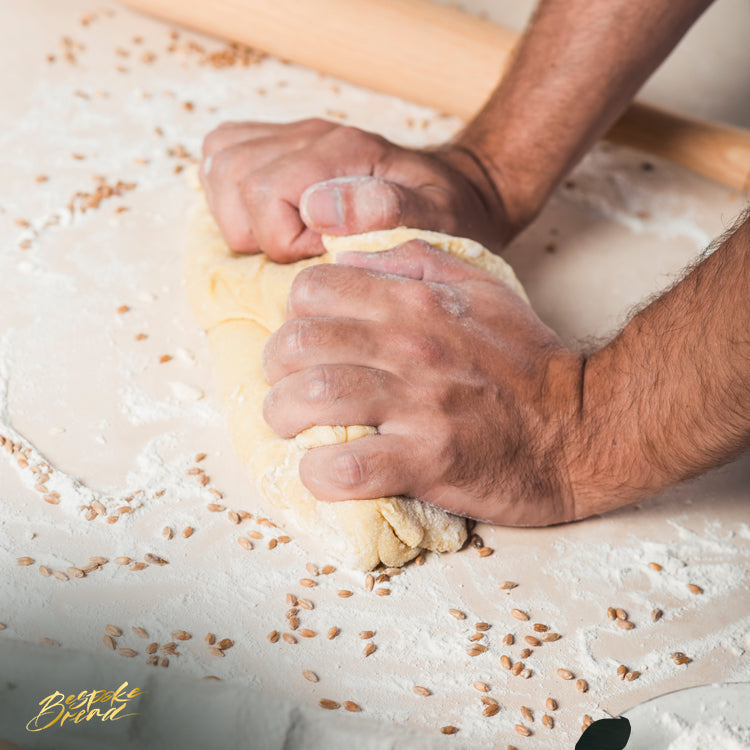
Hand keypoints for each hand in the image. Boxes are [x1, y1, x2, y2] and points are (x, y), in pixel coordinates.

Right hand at [200, 118, 513, 262]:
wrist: (460, 190)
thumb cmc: (449, 215)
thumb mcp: (439, 219)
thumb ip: (391, 210)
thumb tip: (320, 209)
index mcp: (344, 152)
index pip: (264, 195)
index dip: (285, 244)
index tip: (324, 257)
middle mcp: (311, 135)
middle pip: (232, 177)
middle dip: (255, 232)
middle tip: (301, 252)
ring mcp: (294, 136)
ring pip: (219, 164)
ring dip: (236, 213)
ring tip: (281, 237)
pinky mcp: (283, 145)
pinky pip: (222, 154)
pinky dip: (229, 192)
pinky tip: (264, 217)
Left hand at [262, 240, 583, 525]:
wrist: (585, 426)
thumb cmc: (526, 361)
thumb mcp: (479, 286)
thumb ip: (414, 259)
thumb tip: (347, 253)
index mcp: (416, 299)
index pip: (312, 290)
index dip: (296, 317)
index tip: (308, 344)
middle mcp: (411, 344)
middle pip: (297, 345)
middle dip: (277, 372)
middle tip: (289, 391)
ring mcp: (418, 403)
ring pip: (309, 400)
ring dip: (285, 418)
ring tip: (294, 429)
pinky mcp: (429, 460)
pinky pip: (345, 467)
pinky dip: (318, 473)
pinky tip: (323, 471)